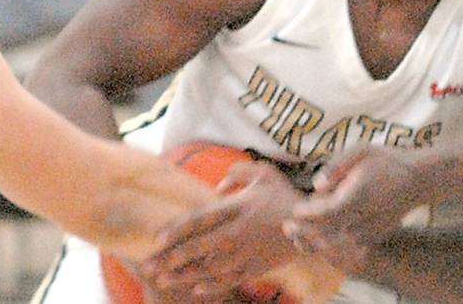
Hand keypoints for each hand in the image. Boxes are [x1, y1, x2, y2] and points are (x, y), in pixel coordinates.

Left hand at [139, 161, 301, 300]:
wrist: (313, 224)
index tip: (156, 240)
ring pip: (209, 267)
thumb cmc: (285, 197)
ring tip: (163, 279)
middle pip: (198, 247)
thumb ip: (239, 173)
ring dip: (184, 274)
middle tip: (149, 266)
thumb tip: (219, 186)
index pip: (200, 219)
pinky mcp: (256, 267)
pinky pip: (229, 279)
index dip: (176, 230)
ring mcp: (246, 253)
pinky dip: (211, 285)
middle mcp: (237, 233)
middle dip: (171, 257)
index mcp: (237, 208)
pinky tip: (196, 289)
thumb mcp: (265, 174)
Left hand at [285, 147, 426, 253]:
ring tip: (302, 234)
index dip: (307, 214)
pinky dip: (333, 245)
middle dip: (306, 231)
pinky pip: (350, 247)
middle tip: (290, 226)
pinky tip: (323, 236)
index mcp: (358, 195)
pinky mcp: (376, 236)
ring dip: (318, 241)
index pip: (326, 213)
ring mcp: (372, 230)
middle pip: (328, 233)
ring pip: (338, 244)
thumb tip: (316, 185)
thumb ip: (337, 165)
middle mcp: (364, 217)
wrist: (419, 180)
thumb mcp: (362, 150)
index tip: (296, 209)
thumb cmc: (388, 161)